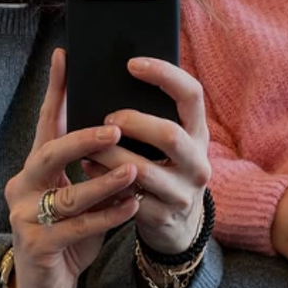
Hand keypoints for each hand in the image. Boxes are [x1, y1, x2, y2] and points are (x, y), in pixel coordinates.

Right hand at [4, 48, 139, 287]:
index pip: (47, 122)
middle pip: (49, 154)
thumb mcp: (82, 193)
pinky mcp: (36, 244)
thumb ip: (96, 167)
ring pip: (66, 194)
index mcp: (36, 167)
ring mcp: (25, 216)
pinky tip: (130, 206)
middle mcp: (23, 185)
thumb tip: (126, 131)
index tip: (65, 56)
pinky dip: (107, 215)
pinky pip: (76, 227)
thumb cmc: (69, 231)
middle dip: (83, 139)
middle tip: (114, 129)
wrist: (46, 285)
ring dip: (103, 182)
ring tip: (133, 171)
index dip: (56, 90)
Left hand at [83, 57, 210, 254]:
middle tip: (108, 118)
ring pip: (145, 170)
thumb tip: (111, 79)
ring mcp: (182, 192)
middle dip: (134, 122)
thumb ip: (155, 116)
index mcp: (198, 133)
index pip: (192, 94)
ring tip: (89, 147)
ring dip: (112, 156)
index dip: (164, 75)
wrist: (179, 224)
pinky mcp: (163, 217)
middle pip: (170, 135)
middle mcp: (198, 162)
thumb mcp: (172, 143)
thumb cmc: (165, 168)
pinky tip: (89, 170)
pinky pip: (131, 198)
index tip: (131, 64)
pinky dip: (106, 182)